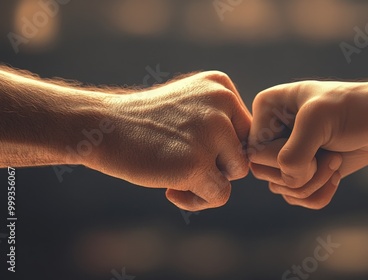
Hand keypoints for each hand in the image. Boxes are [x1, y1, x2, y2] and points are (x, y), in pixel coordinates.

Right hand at [84, 71, 251, 210]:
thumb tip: (251, 160)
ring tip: (179, 178)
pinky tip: (171, 191)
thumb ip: (222, 123)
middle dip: (219, 165)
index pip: (245, 129)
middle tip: (185, 164)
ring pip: (237, 173)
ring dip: (210, 182)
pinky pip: (220, 194)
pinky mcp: (197, 163)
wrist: (102, 127)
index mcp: (221, 85)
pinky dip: (198, 200)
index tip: (193, 151)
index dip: (223, 148)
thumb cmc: (146, 123)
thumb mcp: (190, 105)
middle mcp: (222, 103)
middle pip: (245, 150)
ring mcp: (211, 132)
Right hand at [249, 79, 367, 208]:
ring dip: (313, 183)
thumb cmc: (355, 109)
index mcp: (266, 108)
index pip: (255, 151)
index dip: (283, 158)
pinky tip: (335, 176)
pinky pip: (295, 198)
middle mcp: (271, 131)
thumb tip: (286, 183)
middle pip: (263, 172)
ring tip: (335, 160)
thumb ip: (293, 154)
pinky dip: (319, 194)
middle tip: (329, 155)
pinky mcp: (301, 171)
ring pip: (280, 188)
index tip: (317, 141)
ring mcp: (285, 152)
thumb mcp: (319, 121)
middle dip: (301, 173)